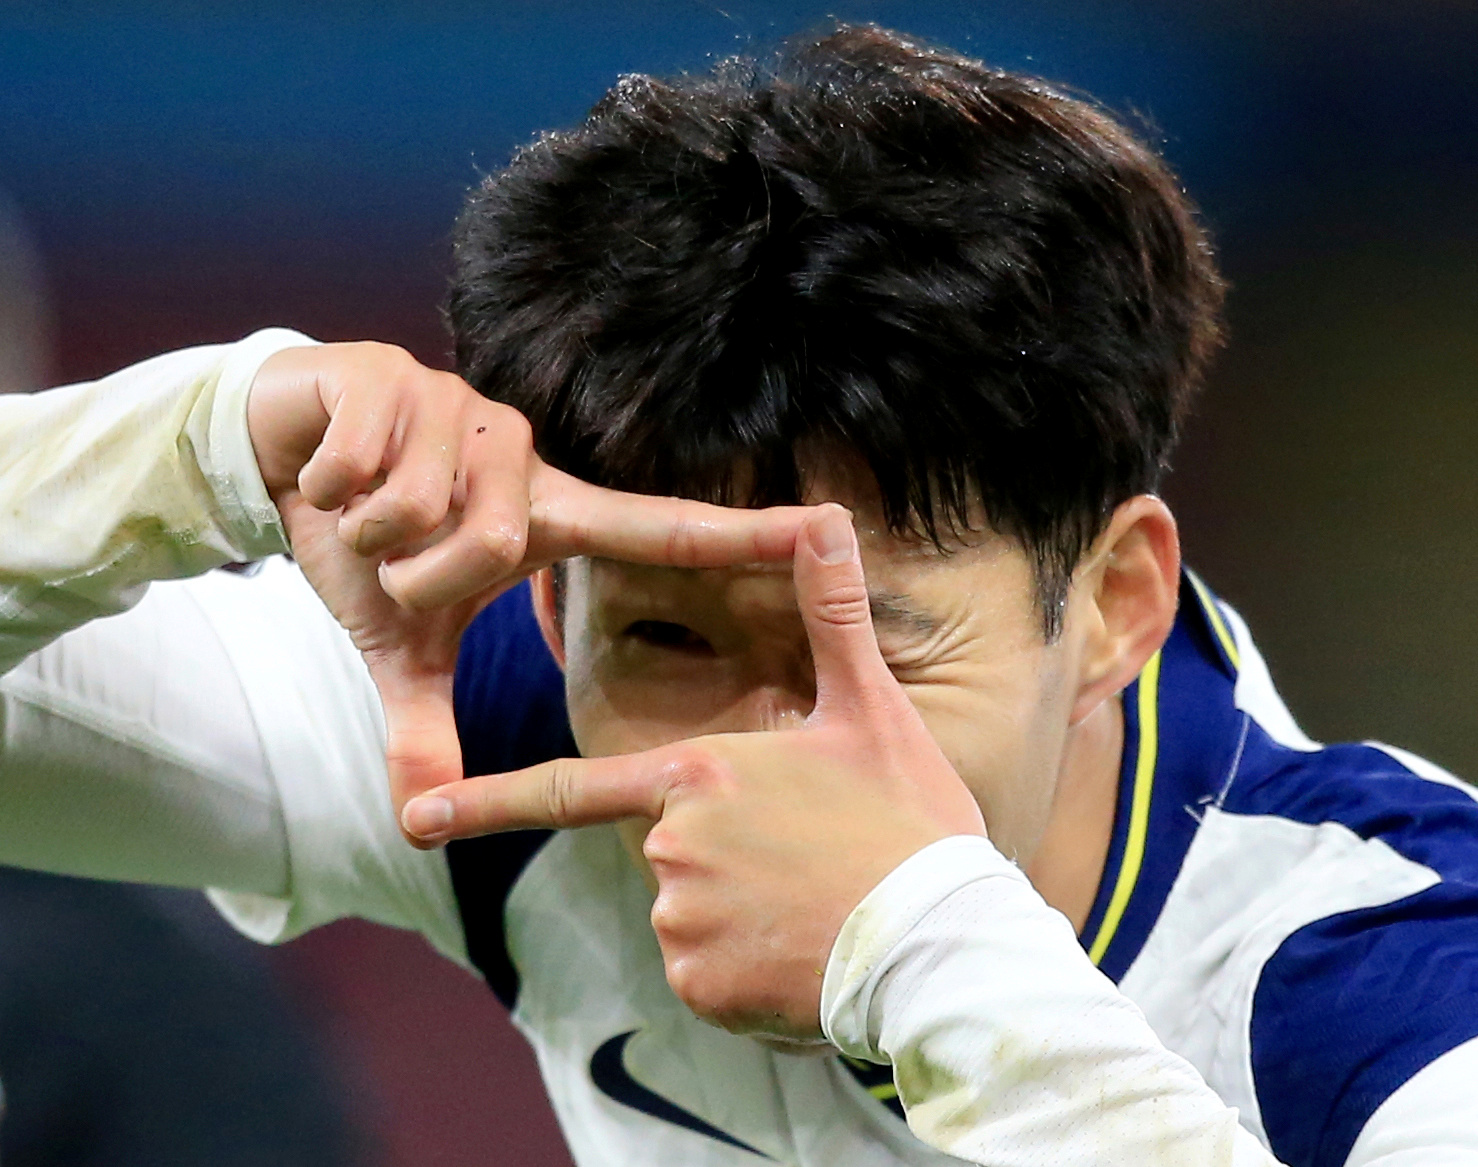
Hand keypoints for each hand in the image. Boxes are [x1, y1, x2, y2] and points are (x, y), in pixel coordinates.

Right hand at [246, 342, 814, 842]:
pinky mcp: (391, 373)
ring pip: (421, 506)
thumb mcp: (400, 639)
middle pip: (487, 541)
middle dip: (417, 572)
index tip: (824, 527)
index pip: (658, 526)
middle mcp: (523, 450)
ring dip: (368, 531)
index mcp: (546, 511)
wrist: (279, 455)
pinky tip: (327, 469)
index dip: (742, 531)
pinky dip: (326, 487)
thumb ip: (425, 719)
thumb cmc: (365, 543)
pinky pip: (362, 462)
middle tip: (392, 557)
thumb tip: (419, 817)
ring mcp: (461, 406)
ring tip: (363, 509)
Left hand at [402, 505, 986, 1037]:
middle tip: (809, 856)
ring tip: (813, 905)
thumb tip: (828, 515)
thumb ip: (830, 613)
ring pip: (688, 912)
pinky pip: (707, 972)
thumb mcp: (870, 710)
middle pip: (666, 848)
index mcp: (694, 774)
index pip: (567, 788)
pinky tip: (802, 951)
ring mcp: (680, 922)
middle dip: (723, 854)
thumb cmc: (906, 821)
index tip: (415, 818)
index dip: (485, 801)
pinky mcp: (703, 987)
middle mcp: (668, 847)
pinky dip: (745, 967)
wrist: (942, 945)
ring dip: (738, 913)